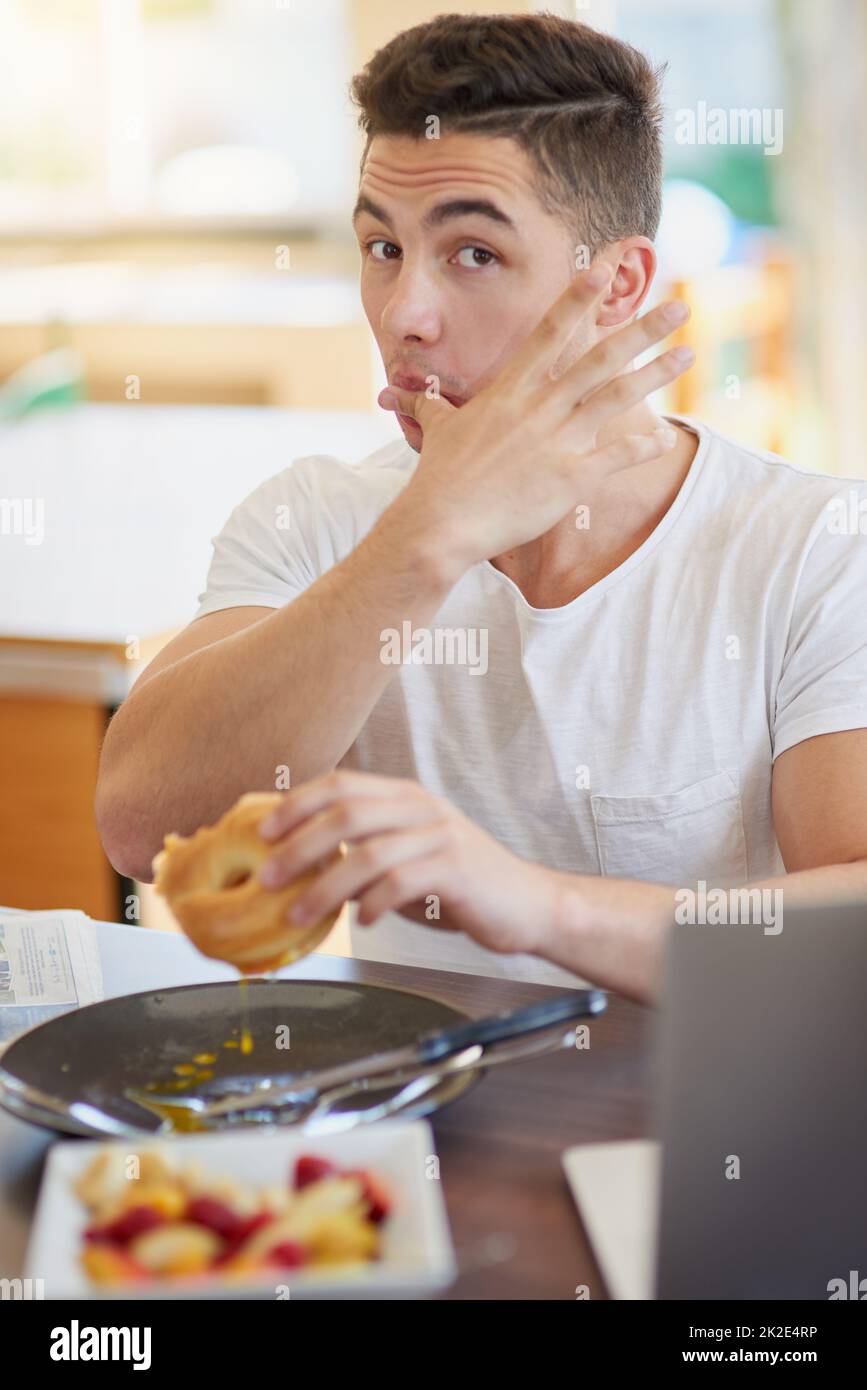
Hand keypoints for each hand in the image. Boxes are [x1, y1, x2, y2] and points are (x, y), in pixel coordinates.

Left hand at [256, 770, 554, 956]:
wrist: (527, 904)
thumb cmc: (458, 886)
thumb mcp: (404, 861)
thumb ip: (360, 857)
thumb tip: (299, 869)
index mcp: (404, 797)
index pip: (340, 785)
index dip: (296, 804)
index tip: (261, 832)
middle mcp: (420, 808)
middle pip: (346, 814)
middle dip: (298, 846)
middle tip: (266, 878)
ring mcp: (441, 835)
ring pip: (368, 853)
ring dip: (325, 887)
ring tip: (298, 916)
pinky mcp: (457, 869)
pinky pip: (402, 882)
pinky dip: (374, 904)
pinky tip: (364, 923)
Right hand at [379, 262, 692, 568]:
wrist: (441, 524)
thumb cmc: (438, 479)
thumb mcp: (437, 433)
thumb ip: (431, 408)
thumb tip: (408, 395)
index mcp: (511, 391)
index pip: (551, 331)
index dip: (580, 296)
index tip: (606, 266)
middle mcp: (539, 407)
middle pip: (599, 357)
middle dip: (642, 329)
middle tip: (679, 308)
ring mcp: (558, 441)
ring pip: (616, 397)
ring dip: (656, 374)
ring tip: (688, 354)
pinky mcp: (570, 479)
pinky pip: (617, 456)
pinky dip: (644, 445)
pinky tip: (666, 436)